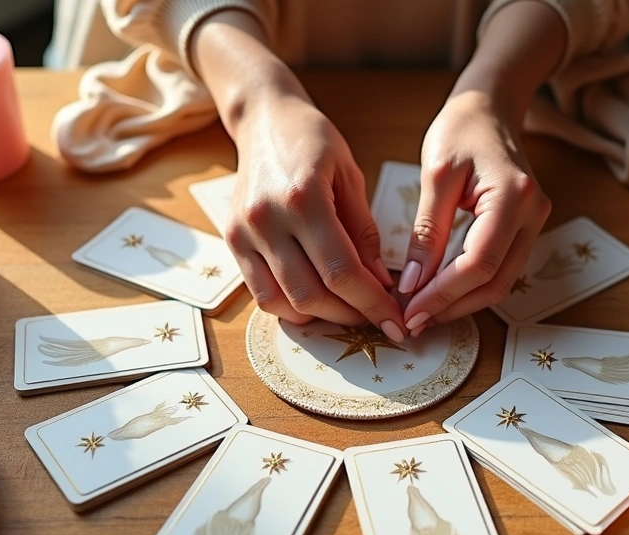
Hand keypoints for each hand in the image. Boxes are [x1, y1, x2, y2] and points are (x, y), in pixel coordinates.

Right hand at [225, 94, 403, 337]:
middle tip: (377, 316)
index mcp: (303, 198)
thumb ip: (364, 233)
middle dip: (350, 314)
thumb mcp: (350, 177)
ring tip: (348, 310)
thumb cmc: (313, 141)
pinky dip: (292, 307)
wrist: (264, 120)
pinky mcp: (232, 241)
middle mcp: (267, 219)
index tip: (395, 320)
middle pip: (311, 294)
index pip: (341, 271)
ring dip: (321, 317)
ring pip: (283, 302)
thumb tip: (381, 283)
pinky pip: (261, 293)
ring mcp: (243, 233)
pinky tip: (318, 301)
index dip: (372, 303)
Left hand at [398, 91, 550, 333]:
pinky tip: (440, 291)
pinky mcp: (525, 228)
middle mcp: (533, 213)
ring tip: (423, 311)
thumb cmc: (461, 129)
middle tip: (413, 321)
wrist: (490, 106)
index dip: (444, 294)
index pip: (478, 263)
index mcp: (512, 196)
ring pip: (501, 282)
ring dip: (462, 302)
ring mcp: (534, 223)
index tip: (410, 311)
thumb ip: (427, 231)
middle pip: (496, 282)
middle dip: (453, 307)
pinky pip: (501, 268)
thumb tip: (412, 283)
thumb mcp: (437, 175)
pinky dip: (471, 286)